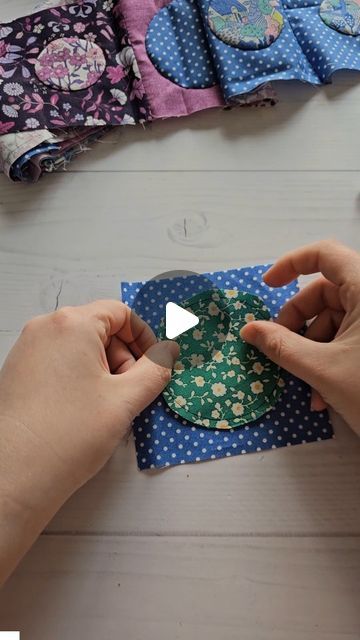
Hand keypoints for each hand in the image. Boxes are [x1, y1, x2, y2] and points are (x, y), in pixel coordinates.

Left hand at [0, 301, 177, 582]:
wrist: (12, 477)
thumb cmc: (67, 436)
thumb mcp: (124, 400)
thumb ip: (156, 369)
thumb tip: (169, 350)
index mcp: (71, 325)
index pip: (120, 313)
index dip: (144, 338)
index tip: (153, 366)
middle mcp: (44, 329)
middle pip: (99, 330)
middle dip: (123, 358)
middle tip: (128, 394)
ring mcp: (27, 350)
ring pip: (80, 348)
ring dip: (102, 371)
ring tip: (105, 409)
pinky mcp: (18, 372)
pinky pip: (60, 362)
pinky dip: (79, 379)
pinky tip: (82, 412)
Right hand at [241, 240, 359, 435]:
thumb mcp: (323, 370)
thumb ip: (281, 347)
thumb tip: (249, 330)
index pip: (325, 254)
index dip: (291, 264)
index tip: (268, 286)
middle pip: (325, 292)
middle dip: (298, 322)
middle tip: (279, 348)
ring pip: (335, 318)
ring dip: (312, 349)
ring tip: (307, 386)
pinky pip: (350, 336)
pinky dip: (330, 358)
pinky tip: (323, 393)